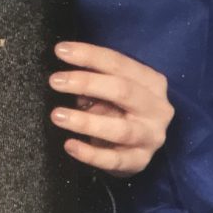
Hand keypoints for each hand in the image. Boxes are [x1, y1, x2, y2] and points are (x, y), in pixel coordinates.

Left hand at [48, 41, 173, 176]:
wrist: (140, 144)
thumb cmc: (122, 108)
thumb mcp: (113, 88)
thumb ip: (97, 80)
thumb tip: (67, 79)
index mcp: (151, 82)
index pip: (119, 63)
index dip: (89, 55)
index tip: (61, 51)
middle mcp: (157, 108)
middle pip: (122, 91)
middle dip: (86, 83)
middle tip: (55, 81)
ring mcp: (151, 137)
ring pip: (120, 129)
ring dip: (86, 122)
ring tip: (57, 115)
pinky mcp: (141, 161)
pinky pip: (114, 160)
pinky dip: (90, 154)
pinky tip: (70, 145)